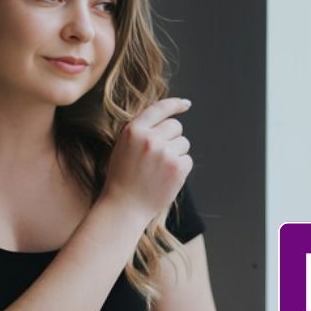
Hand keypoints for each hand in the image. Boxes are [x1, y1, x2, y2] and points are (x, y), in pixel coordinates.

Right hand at [99, 97, 193, 218]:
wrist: (124, 206)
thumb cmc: (123, 177)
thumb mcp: (124, 147)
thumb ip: (143, 131)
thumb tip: (169, 119)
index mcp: (133, 130)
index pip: (159, 109)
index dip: (175, 104)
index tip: (185, 104)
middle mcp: (150, 139)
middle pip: (176, 126)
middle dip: (172, 137)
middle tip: (160, 154)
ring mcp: (165, 153)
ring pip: (183, 143)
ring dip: (176, 153)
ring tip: (159, 169)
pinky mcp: (177, 168)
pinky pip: (188, 159)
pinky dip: (180, 168)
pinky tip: (165, 178)